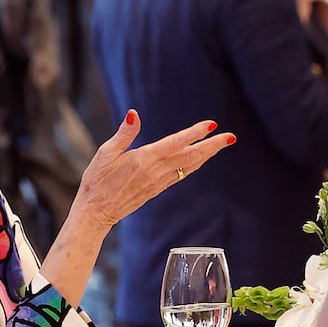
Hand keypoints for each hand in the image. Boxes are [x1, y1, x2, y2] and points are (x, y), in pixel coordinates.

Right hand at [70, 112, 235, 233]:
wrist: (96, 212)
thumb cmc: (96, 181)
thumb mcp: (105, 153)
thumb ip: (124, 134)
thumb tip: (134, 114)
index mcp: (143, 159)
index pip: (175, 143)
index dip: (194, 133)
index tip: (212, 124)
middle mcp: (155, 171)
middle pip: (190, 156)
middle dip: (212, 146)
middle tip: (230, 136)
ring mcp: (158, 182)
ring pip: (189, 166)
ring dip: (207, 155)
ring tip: (221, 144)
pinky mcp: (157, 189)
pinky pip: (181, 175)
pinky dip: (194, 165)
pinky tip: (200, 159)